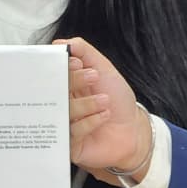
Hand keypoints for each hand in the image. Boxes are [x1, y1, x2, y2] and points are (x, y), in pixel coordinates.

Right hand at [59, 36, 152, 180]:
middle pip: (54, 92)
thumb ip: (85, 52)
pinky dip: (90, 121)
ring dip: (86, 104)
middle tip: (92, 77)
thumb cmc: (118, 100)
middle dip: (74, 82)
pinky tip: (104, 116)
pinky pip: (72, 132)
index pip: (54, 74)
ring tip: (104, 101)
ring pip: (64, 112)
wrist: (133, 129)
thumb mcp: (104, 69)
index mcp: (66, 85)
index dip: (62, 68)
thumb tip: (61, 43)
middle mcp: (62, 104)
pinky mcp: (69, 144)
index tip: (77, 63)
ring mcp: (64, 124)